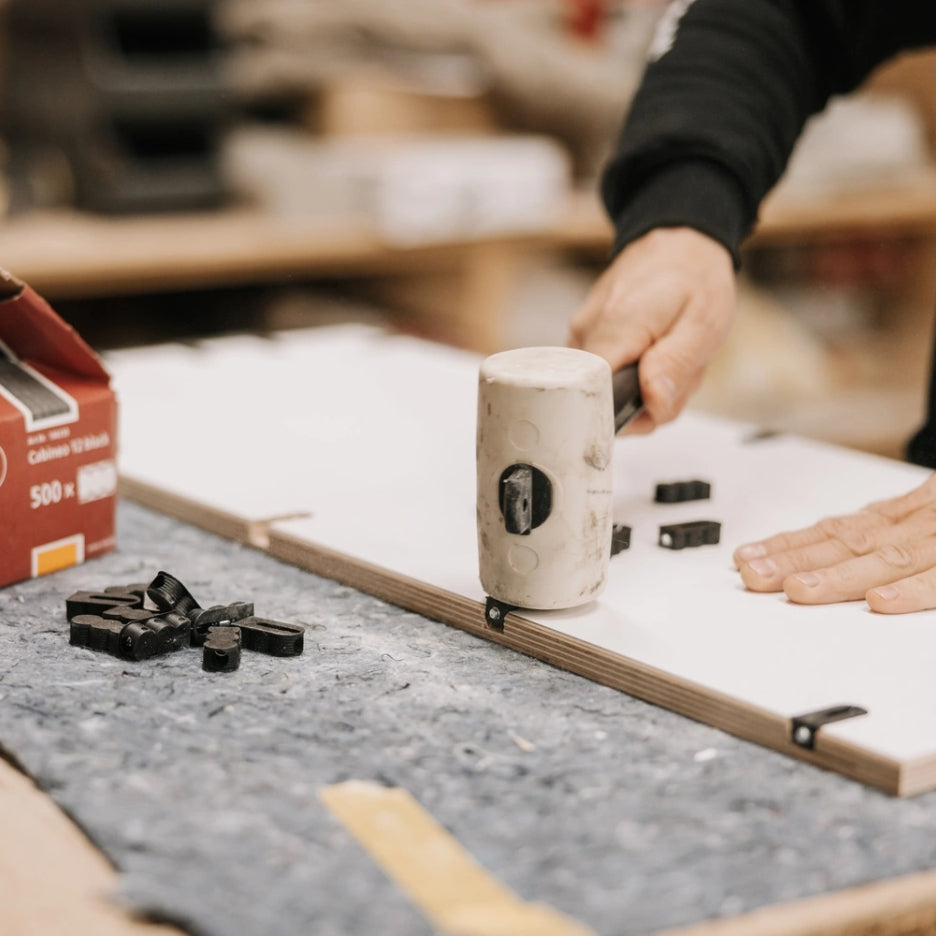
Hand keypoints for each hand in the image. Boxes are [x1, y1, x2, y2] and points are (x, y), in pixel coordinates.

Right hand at [569, 227, 735, 432]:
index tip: (653, 408)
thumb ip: (676, 366)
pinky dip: (633, 376)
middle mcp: (587, 332)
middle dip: (645, 403)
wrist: (677, 241)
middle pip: (604, 400)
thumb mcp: (704, 324)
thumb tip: (652, 405)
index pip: (596, 397)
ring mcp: (580, 333)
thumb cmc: (694, 278)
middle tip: (678, 374)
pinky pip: (603, 376)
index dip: (626, 416)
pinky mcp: (582, 336)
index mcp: (617, 328)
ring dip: (644, 389)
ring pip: (605, 391)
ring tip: (669, 357)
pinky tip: (653, 354)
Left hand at [734, 474, 935, 611]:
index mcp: (896, 517)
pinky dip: (911, 590)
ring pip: (883, 560)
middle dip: (794, 561)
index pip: (831, 531)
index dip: (787, 545)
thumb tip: (828, 547)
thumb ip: (885, 533)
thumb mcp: (924, 513)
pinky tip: (879, 601)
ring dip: (836, 576)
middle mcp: (910, 525)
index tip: (745, 557)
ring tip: (796, 589)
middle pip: (845, 545)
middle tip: (754, 575)